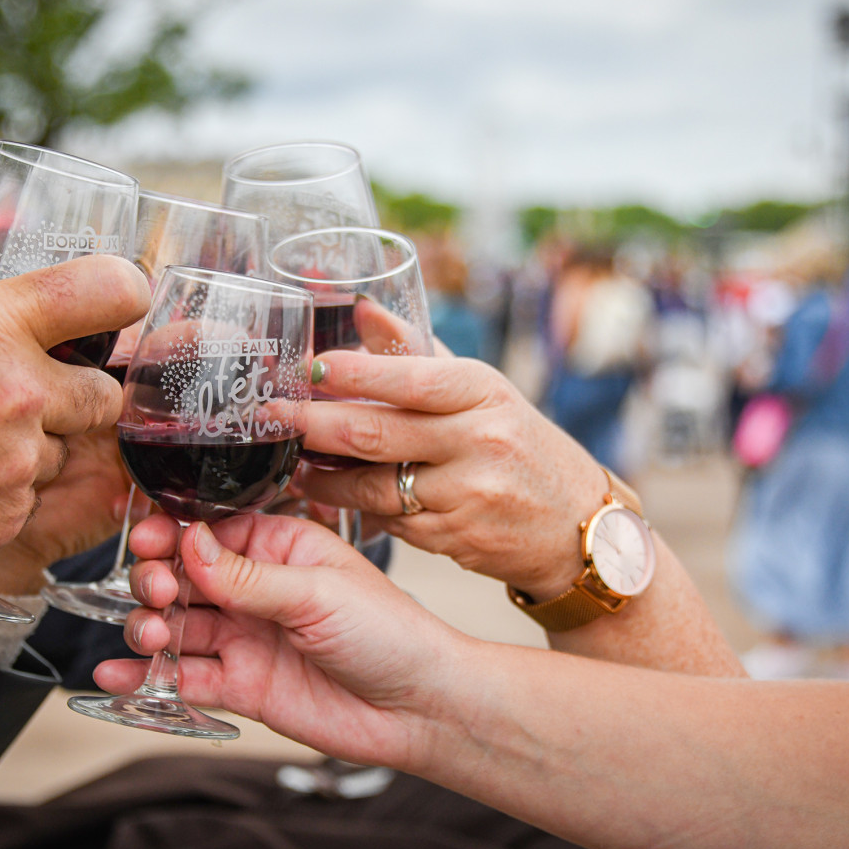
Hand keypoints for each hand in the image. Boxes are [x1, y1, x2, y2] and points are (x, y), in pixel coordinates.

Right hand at [0, 249, 149, 594]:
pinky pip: (29, 504)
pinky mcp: (3, 522)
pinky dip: (3, 497)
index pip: (108, 290)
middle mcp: (19, 392)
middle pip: (106, 394)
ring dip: (34, 452)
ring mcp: (15, 463)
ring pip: (65, 456)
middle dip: (80, 396)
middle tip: (27, 400)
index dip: (122, 295)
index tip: (116, 306)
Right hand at [96, 512, 468, 770]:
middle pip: (185, 576)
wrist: (418, 708)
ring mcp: (246, 637)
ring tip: (149, 635)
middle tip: (156, 591)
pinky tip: (120, 676)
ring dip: (150, 626)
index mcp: (282, 547)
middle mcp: (258, 590)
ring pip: (178, 625)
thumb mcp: (318, 592)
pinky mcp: (241, 685)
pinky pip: (185, 677)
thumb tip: (191, 542)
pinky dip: (148, 677)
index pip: (212, 531)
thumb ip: (248, 575)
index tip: (150, 542)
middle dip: (158, 580)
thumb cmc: (391, 634)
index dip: (175, 535)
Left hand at [298, 351, 604, 600]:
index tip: (309, 368)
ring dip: (322, 476)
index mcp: (484, 393)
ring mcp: (467, 495)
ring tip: (293, 460)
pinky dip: (356, 507)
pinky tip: (332, 495)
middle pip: (377, 433)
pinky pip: (388, 519)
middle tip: (270, 414)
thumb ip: (417, 353)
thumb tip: (363, 309)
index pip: (410, 379)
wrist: (577, 525)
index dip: (354, 374)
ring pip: (372, 485)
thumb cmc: (519, 446)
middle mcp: (479, 442)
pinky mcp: (453, 539)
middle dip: (313, 425)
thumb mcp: (482, 391)